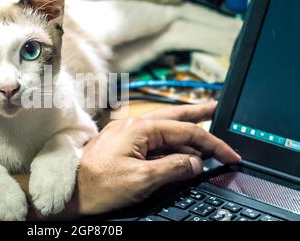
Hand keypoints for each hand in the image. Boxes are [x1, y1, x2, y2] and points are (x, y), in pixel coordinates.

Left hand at [76, 102, 240, 214]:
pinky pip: (151, 138)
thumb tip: (195, 163)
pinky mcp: (121, 144)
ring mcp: (126, 134)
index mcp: (139, 129)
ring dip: (184, 127)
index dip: (211, 143)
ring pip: (162, 126)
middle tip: (216, 109)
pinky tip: (176, 145)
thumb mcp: (142, 180)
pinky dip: (168, 140)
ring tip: (202, 125)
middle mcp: (132, 126)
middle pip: (174, 116)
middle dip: (197, 114)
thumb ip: (173, 168)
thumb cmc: (98, 185)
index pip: (185, 131)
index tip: (229, 154)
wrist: (70, 190)